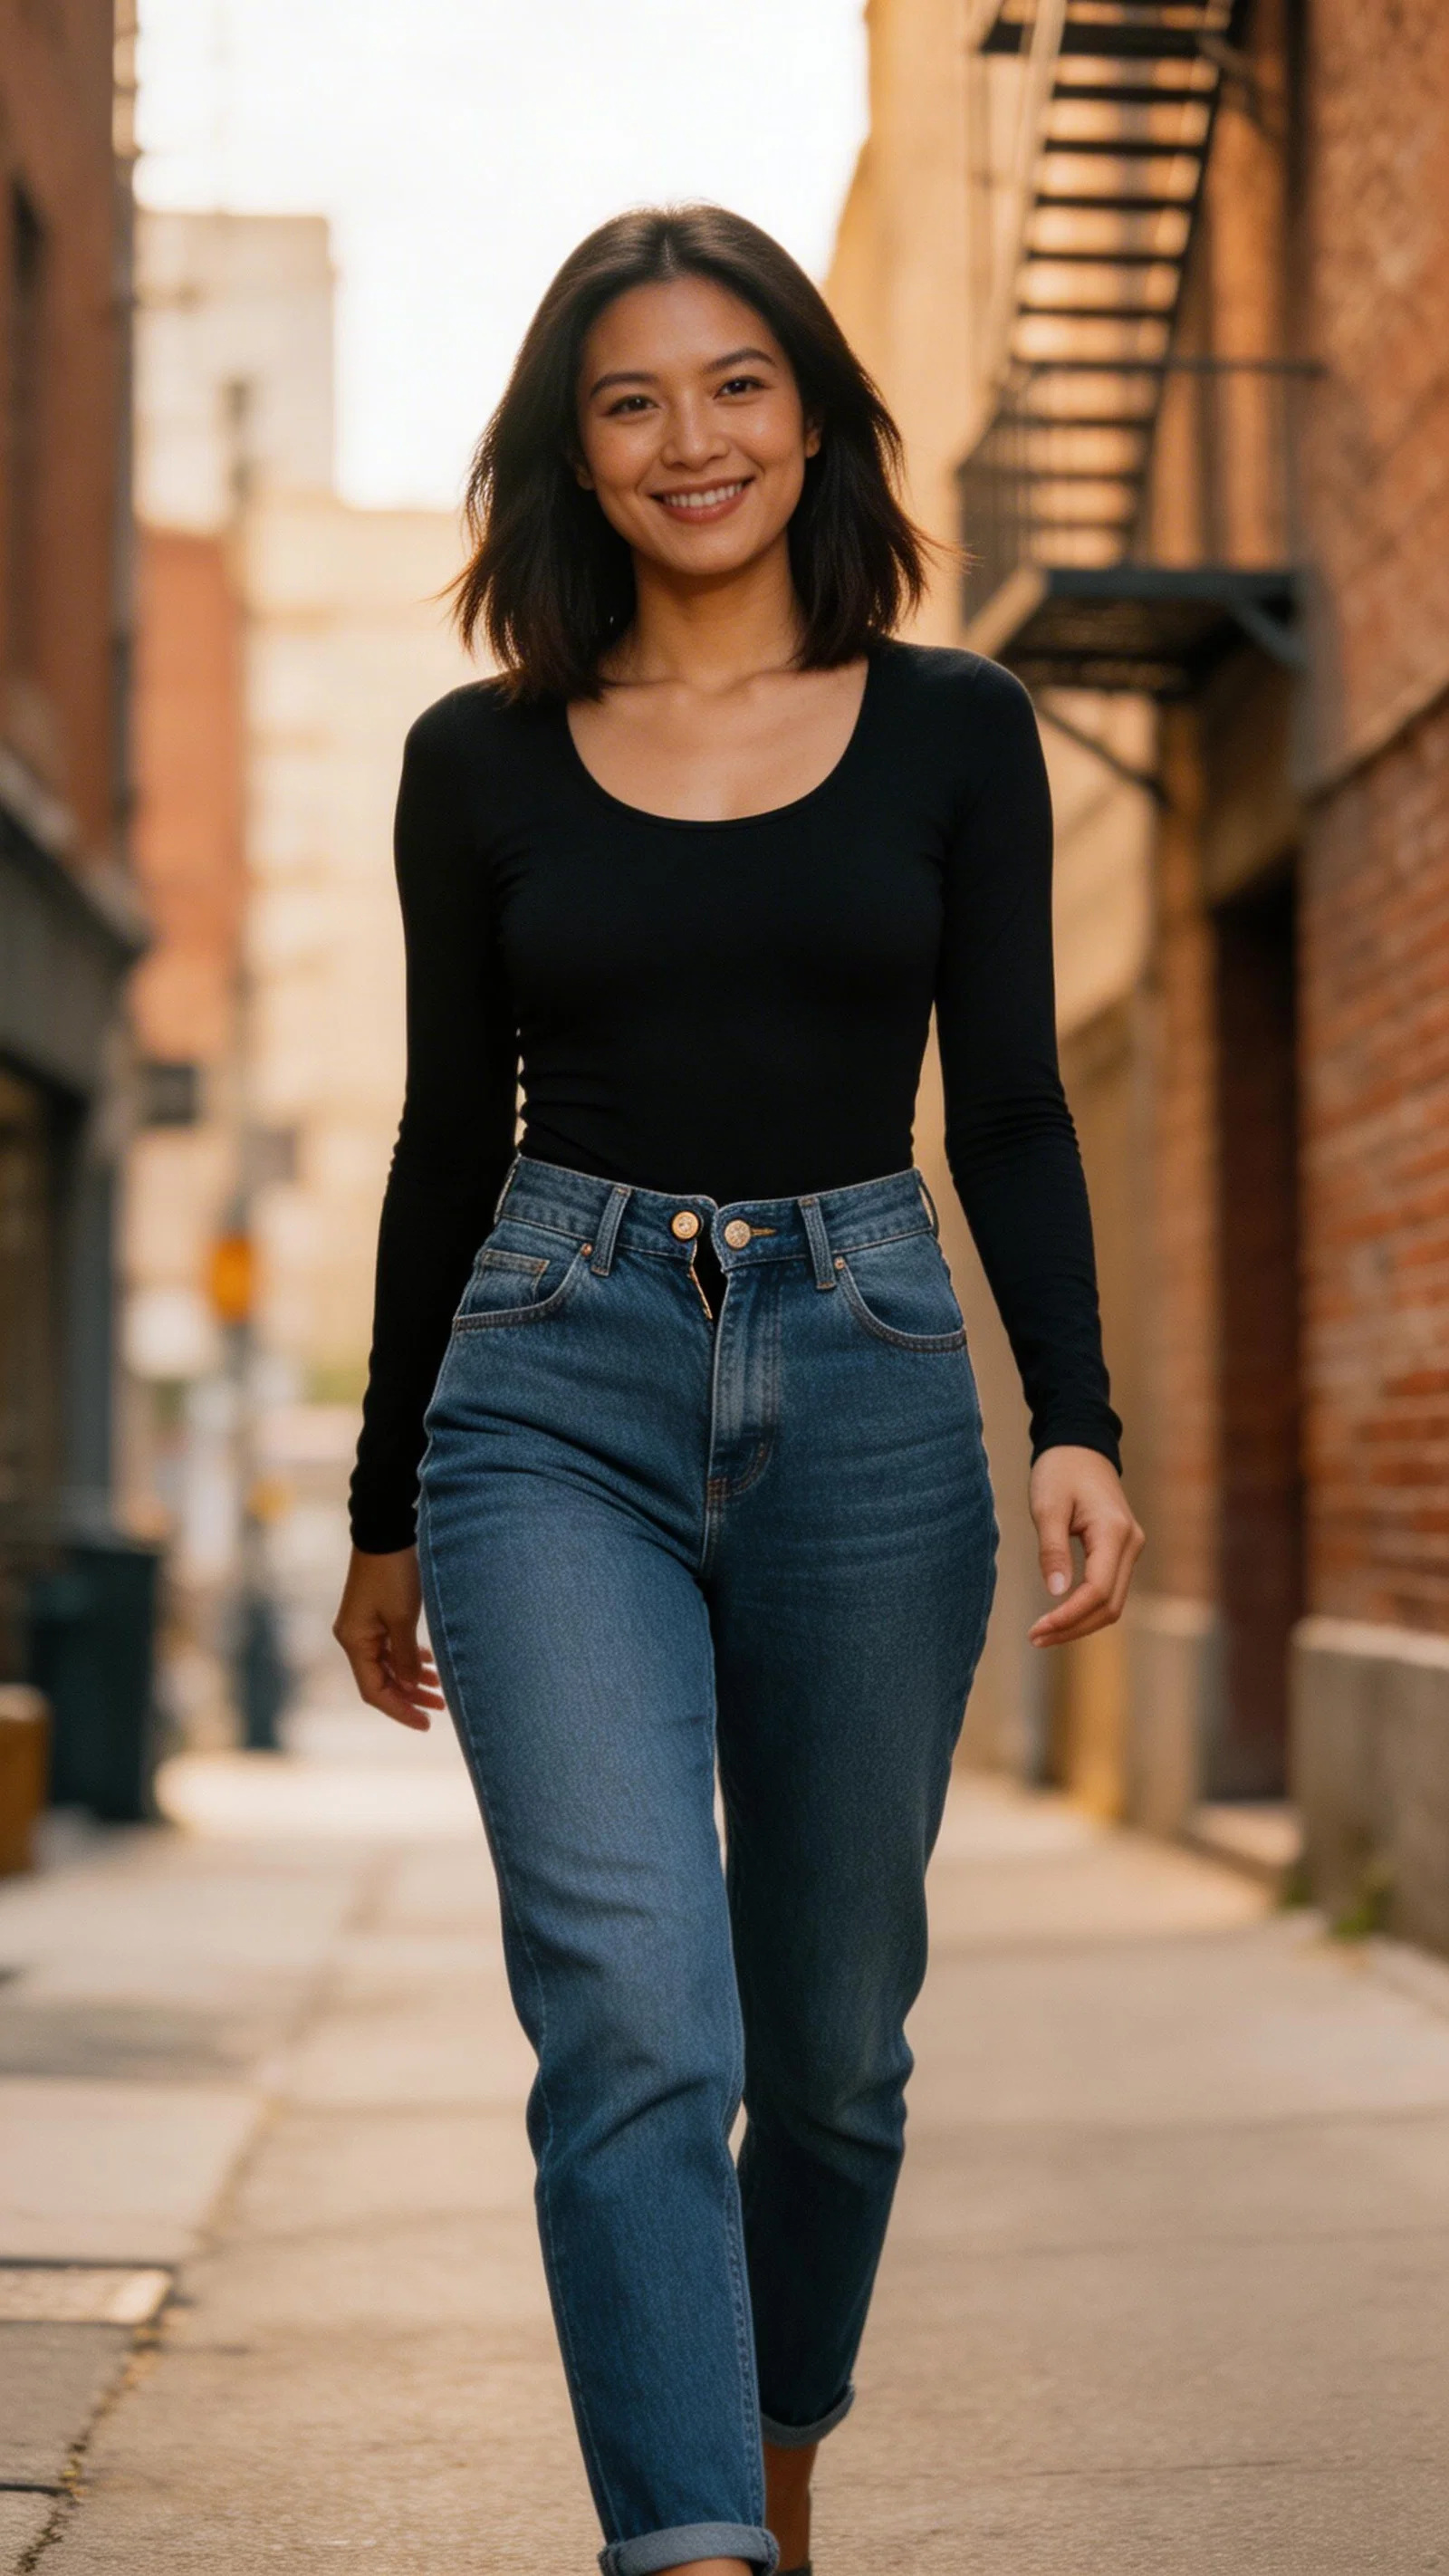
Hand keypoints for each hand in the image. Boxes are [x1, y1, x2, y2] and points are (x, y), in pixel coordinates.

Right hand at [332, 1545, 445, 1729]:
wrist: (386, 1531)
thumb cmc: (394, 1573)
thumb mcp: (403, 1618)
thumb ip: (405, 1657)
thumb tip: (409, 1686)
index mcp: (354, 1642)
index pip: (374, 1691)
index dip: (400, 1710)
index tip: (426, 1723)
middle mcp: (354, 1637)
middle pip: (380, 1680)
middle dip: (409, 1696)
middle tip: (440, 1708)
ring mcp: (364, 1626)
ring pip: (388, 1664)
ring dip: (412, 1678)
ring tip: (439, 1689)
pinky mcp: (376, 1614)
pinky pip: (390, 1646)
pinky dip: (409, 1657)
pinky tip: (428, 1663)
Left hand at [1027, 1446, 1143, 1647]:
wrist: (1080, 1446)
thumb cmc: (1060, 1471)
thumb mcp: (1047, 1506)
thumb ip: (1052, 1550)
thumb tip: (1055, 1593)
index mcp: (1114, 1532)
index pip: (1098, 1591)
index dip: (1069, 1617)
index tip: (1038, 1629)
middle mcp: (1131, 1544)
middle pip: (1109, 1605)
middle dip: (1073, 1628)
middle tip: (1034, 1638)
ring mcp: (1130, 1549)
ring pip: (1112, 1603)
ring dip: (1080, 1623)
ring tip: (1042, 1634)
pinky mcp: (1122, 1551)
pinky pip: (1109, 1590)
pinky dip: (1086, 1609)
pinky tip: (1059, 1617)